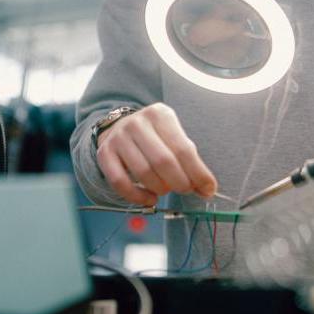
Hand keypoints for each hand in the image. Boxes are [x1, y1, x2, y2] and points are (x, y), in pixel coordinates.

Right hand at [95, 102, 217, 206]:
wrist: (119, 127)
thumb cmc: (155, 138)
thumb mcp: (174, 138)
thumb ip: (191, 161)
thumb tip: (207, 188)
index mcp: (160, 115)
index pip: (183, 149)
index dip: (198, 173)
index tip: (208, 189)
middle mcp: (137, 123)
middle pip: (163, 161)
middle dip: (180, 182)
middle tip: (186, 190)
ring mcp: (118, 138)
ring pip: (143, 173)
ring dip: (160, 189)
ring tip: (166, 190)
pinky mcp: (104, 154)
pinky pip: (120, 183)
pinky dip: (138, 197)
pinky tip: (149, 199)